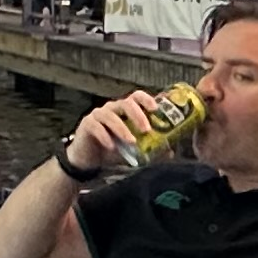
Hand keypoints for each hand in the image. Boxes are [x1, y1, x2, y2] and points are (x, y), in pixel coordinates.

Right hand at [64, 92, 178, 174]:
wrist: (89, 160)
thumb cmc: (113, 149)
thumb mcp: (134, 150)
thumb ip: (150, 149)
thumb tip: (170, 152)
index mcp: (125, 110)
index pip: (136, 97)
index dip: (146, 99)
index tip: (156, 109)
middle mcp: (112, 108)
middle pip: (125, 103)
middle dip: (137, 115)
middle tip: (146, 129)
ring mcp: (98, 115)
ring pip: (110, 115)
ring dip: (122, 129)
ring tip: (131, 142)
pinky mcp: (87, 124)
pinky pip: (96, 127)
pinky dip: (105, 136)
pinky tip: (112, 147)